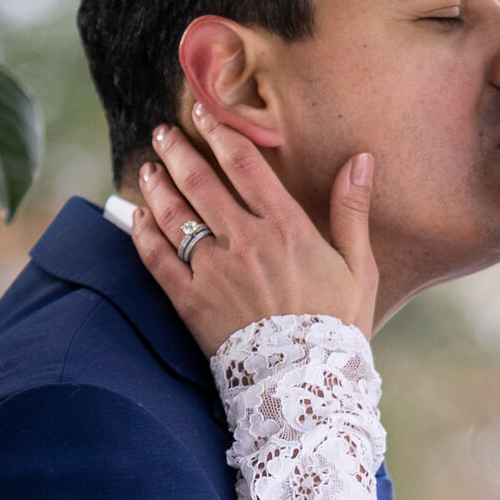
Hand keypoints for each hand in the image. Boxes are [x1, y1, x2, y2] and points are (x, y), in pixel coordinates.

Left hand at [131, 109, 378, 358]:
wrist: (305, 385)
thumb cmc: (337, 327)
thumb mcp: (358, 267)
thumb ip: (353, 210)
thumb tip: (362, 159)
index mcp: (286, 228)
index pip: (244, 164)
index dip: (219, 132)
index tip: (203, 114)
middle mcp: (245, 242)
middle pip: (200, 181)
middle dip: (178, 151)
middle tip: (163, 133)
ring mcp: (213, 272)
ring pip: (174, 215)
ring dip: (157, 185)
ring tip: (148, 167)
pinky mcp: (190, 302)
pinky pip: (157, 259)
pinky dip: (143, 233)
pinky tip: (137, 217)